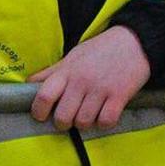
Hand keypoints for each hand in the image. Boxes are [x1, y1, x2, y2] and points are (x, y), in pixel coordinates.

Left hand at [31, 26, 150, 132]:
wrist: (136, 41)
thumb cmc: (100, 50)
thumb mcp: (72, 57)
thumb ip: (52, 72)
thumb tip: (29, 84)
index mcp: (66, 71)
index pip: (43, 96)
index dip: (38, 111)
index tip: (41, 116)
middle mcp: (81, 81)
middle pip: (63, 116)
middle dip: (63, 123)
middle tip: (68, 119)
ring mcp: (101, 89)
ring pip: (84, 122)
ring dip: (84, 124)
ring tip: (87, 116)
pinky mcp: (120, 96)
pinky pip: (106, 121)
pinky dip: (104, 123)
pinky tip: (104, 115)